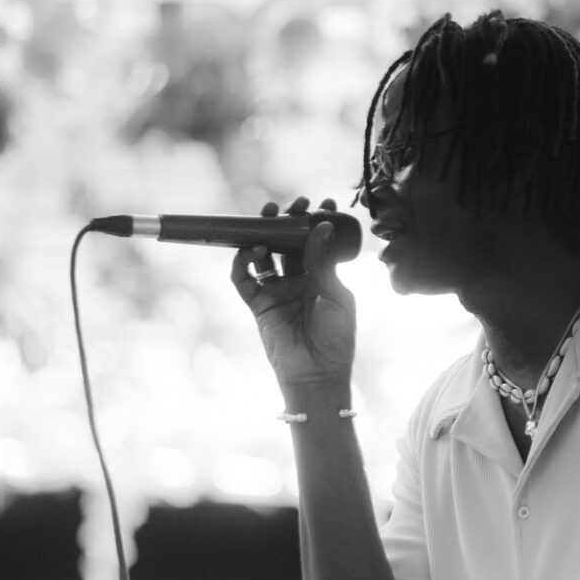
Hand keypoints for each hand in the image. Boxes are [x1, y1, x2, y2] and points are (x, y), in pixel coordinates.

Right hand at [231, 196, 356, 395]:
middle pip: (287, 244)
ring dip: (263, 235)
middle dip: (287, 223)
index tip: (325, 204)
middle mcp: (298, 281)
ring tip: (268, 217)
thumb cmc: (336, 337)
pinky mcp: (258, 305)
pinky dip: (243, 262)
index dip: (317, 223)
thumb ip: (323, 262)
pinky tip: (254, 250)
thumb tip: (320, 225)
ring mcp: (277, 292)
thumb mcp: (335, 295)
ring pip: (264, 255)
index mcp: (322, 278)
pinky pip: (244, 279)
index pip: (316, 243)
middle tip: (293, 205)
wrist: (318, 374)